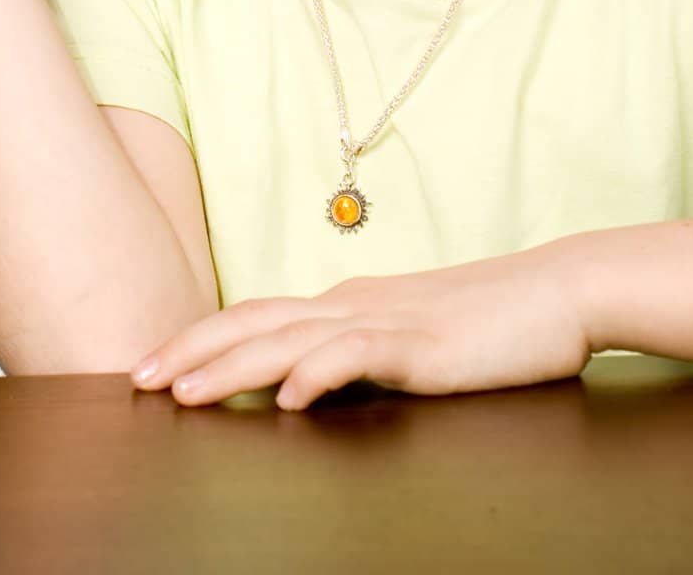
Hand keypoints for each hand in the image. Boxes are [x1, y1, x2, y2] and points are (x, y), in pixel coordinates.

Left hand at [129, 240, 591, 409]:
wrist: (555, 292)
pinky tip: (287, 400)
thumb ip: (358, 350)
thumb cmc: (486, 319)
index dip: (201, 338)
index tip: (154, 363)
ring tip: (184, 393)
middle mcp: (351, 303)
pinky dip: (317, 374)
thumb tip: (310, 378)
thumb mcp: (407, 335)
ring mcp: (384, 320)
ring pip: (289, 338)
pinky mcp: (420, 343)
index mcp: (345, 301)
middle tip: (137, 377)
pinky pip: (357, 356)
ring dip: (230, 366)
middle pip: (254, 322)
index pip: (256, 315)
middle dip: (191, 351)